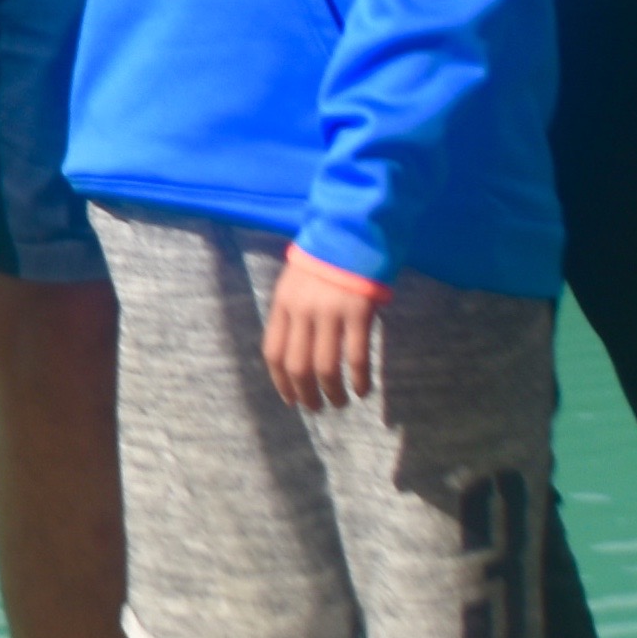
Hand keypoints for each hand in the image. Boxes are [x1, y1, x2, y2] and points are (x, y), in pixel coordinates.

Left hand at [263, 247, 386, 410]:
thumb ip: (293, 313)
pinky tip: (363, 390)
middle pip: (297, 365)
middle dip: (305, 393)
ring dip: (332, 392)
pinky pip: (357, 356)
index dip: (280, 381)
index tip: (290, 400)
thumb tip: (296, 351)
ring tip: (340, 403)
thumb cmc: (324, 258)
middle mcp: (302, 311)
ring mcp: (330, 312)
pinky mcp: (359, 312)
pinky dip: (359, 379)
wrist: (352, 229)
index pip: (273, 352)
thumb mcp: (295, 282)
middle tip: (316, 408)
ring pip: (325, 366)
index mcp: (282, 303)